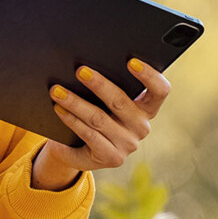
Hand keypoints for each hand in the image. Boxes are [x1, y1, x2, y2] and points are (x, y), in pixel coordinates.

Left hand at [32, 59, 173, 189]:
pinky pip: (89, 134)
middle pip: (121, 101)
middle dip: (99, 84)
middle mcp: (142, 127)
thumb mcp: (104, 101)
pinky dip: (71, 120)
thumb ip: (107, 86)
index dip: (149, 75)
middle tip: (79, 71)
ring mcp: (128, 144)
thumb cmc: (95, 114)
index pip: (160, 90)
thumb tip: (87, 66)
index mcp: (147, 108)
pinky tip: (59, 109)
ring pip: (99, 118)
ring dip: (75, 102)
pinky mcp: (112, 157)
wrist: (79, 150)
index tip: (131, 61)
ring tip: (57, 91)